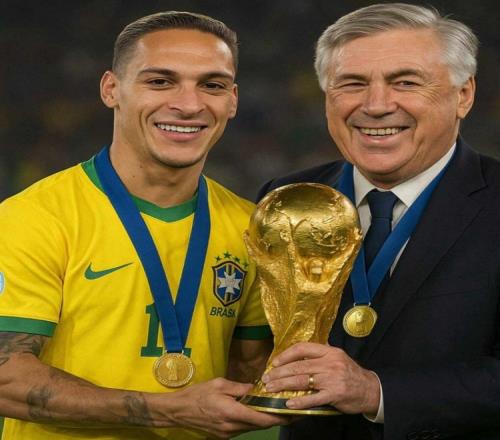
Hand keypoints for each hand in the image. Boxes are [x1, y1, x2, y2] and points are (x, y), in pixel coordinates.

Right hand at [156, 377, 287, 438]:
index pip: (261, 419)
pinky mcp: (224, 435)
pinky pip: (243, 428)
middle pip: (260, 425)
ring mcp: (228, 433)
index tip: (292, 412)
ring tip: (278, 410)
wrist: (178, 411)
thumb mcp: (219, 384)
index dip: (279, 417)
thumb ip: (239, 388)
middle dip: (277, 419)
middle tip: (292, 411)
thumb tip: (256, 388)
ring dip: (265, 420)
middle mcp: (232, 427)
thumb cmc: (198, 394)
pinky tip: (258, 412)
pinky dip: (253, 421)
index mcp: (231, 412)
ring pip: (252, 428)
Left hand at [261, 342, 379, 415]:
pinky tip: (288, 403)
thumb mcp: (336, 357)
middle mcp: (330, 363)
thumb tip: (295, 355)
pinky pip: (313, 398)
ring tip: (271, 389)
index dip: (286, 355)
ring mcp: (332, 379)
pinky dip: (300, 401)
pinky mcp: (335, 395)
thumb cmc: (350, 373)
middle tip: (266, 378)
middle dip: (279, 372)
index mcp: (329, 351)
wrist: (371, 389)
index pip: (302, 349)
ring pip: (302, 380)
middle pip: (298, 366)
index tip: (274, 362)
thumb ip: (319, 355)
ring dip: (283, 385)